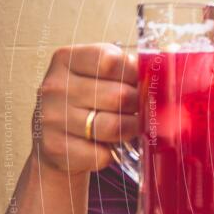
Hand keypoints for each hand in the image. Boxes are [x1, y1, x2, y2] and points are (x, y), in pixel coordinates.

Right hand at [32, 43, 137, 174]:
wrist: (56, 140)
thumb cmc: (87, 101)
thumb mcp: (100, 75)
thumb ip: (126, 69)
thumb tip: (161, 77)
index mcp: (67, 59)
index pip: (111, 61)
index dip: (133, 74)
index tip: (137, 83)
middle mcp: (55, 86)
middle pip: (118, 96)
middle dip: (136, 106)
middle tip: (138, 110)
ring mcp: (52, 118)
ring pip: (113, 127)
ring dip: (129, 130)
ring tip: (128, 128)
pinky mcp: (55, 148)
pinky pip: (101, 154)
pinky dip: (111, 154)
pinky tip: (105, 146)